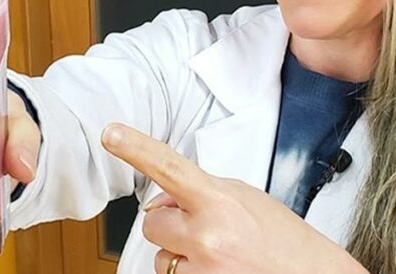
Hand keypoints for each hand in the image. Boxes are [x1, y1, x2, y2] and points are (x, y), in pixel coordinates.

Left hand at [100, 123, 367, 273]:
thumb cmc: (284, 241)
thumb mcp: (248, 199)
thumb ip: (203, 191)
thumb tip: (165, 199)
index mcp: (219, 202)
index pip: (168, 167)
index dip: (136, 148)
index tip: (111, 134)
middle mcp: (206, 236)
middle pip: (152, 222)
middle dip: (171, 224)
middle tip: (205, 229)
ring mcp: (201, 271)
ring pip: (161, 258)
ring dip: (182, 255)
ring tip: (220, 255)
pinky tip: (218, 270)